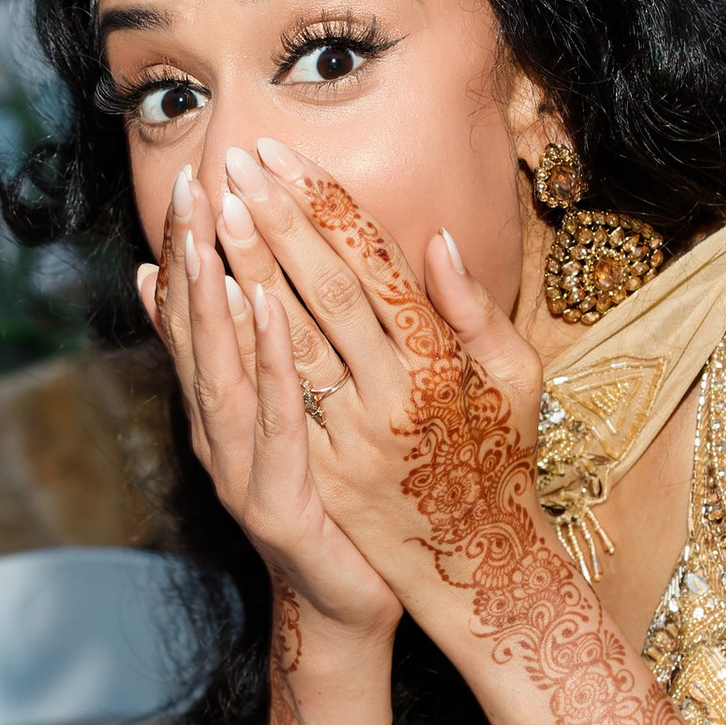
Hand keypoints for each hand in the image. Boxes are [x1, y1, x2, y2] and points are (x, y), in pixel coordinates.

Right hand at [138, 168, 398, 652]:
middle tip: (191, 189)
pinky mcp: (277, 505)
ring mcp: (241, 473)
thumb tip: (224, 299)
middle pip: (196, 337)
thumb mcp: (291, 421)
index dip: (187, 253)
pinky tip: (270, 313)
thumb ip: (257, 358)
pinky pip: (276, 423)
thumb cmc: (330, 504)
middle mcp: (219, 436)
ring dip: (217, 302)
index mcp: (224, 411)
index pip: (195, 321)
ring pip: (222, 374)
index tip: (190, 182)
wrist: (348, 607)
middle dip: (192, 260)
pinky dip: (270, 364)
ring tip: (214, 237)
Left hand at [203, 139, 553, 631]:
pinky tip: (211, 303)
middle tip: (234, 163)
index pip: (376, 264)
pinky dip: (240, 350)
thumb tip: (435, 238)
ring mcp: (354, 439)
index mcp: (445, 362)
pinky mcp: (321, 476)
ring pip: (290, 340)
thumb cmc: (498, 460)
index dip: (327, 204)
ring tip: (210, 213)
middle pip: (326, 291)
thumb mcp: (516, 382)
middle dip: (277, 221)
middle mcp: (397, 395)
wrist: (475, 568)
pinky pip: (272, 404)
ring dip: (247, 272)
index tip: (285, 156)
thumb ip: (477, 310)